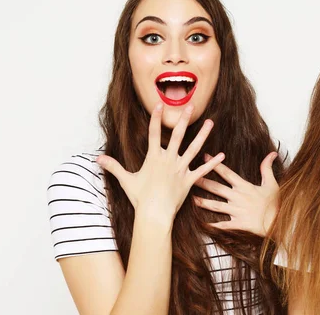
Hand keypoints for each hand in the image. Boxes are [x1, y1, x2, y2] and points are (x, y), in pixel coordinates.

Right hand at [96, 103, 225, 220]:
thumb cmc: (140, 198)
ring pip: (194, 148)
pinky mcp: (189, 180)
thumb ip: (114, 167)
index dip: (157, 118)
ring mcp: (181, 169)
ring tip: (211, 122)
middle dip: (183, 119)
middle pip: (178, 135)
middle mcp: (169, 160)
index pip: (154, 133)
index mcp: (154, 158)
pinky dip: (213, 163)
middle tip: (190, 105)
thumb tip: (97, 159)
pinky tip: (222, 155)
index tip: (160, 105)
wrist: (154, 214)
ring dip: (203, 135)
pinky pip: (203, 170)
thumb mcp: (126, 180)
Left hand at [193, 152, 279, 235]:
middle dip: (202, 182)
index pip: (227, 173)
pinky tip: (201, 224)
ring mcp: (236, 211)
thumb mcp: (272, 184)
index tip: (204, 157)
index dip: (215, 165)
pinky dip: (211, 226)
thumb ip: (267, 168)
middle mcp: (237, 198)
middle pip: (216, 188)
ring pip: (215, 206)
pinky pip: (222, 225)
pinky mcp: (237, 224)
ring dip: (202, 202)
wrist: (279, 223)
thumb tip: (271, 153)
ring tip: (190, 198)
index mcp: (244, 187)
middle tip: (189, 177)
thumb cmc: (276, 204)